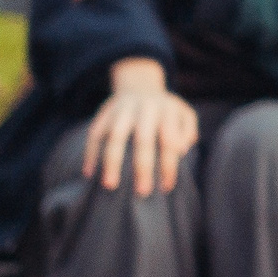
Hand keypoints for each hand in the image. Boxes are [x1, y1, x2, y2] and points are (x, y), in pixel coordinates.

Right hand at [82, 58, 197, 195]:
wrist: (139, 85)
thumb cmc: (165, 110)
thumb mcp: (184, 114)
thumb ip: (188, 129)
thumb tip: (182, 150)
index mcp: (166, 111)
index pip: (169, 140)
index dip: (169, 165)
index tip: (166, 187)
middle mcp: (144, 109)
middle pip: (143, 139)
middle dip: (143, 166)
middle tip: (143, 192)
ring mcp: (122, 110)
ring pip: (115, 136)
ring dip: (112, 161)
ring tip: (109, 185)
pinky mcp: (104, 113)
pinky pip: (95, 134)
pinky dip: (90, 153)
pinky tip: (89, 173)